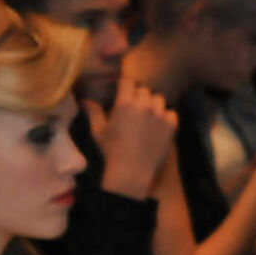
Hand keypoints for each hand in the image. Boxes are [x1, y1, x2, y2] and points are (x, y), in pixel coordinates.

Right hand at [88, 78, 177, 199]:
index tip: (123, 94)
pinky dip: (165, 117)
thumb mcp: (99, 131)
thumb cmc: (111, 151)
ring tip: (146, 119)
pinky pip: (170, 112)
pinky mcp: (171, 124)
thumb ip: (93, 112)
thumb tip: (84, 101)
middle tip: (134, 111)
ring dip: (153, 105)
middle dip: (138, 97)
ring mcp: (159, 114)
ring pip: (158, 99)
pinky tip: (156, 128)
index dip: (125, 87)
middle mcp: (143, 105)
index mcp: (123, 104)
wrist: (132, 171)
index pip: (128, 82)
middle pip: (144, 90)